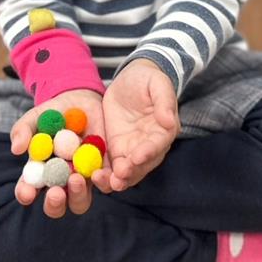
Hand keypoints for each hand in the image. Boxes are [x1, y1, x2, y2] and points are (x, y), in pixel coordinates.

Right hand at [11, 88, 105, 218]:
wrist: (82, 102)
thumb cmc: (53, 113)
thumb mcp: (36, 117)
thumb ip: (24, 129)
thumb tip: (16, 149)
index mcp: (39, 173)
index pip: (28, 190)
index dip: (26, 194)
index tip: (27, 192)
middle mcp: (60, 182)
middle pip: (56, 205)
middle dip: (54, 203)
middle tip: (56, 192)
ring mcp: (82, 179)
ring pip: (80, 201)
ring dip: (77, 195)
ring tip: (76, 178)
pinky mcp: (103, 171)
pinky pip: (105, 184)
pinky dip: (103, 182)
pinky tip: (99, 172)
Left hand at [92, 59, 179, 193]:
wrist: (131, 79)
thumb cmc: (148, 79)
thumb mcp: (157, 83)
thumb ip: (164, 101)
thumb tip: (169, 121)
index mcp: (164, 130)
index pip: (158, 144)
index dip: (148, 152)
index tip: (137, 157)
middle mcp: (150, 145)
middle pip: (142, 165)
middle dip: (131, 172)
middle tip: (118, 177)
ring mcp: (132, 150)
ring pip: (127, 172)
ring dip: (117, 179)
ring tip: (104, 181)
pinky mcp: (116, 149)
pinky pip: (111, 166)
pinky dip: (104, 174)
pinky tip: (92, 177)